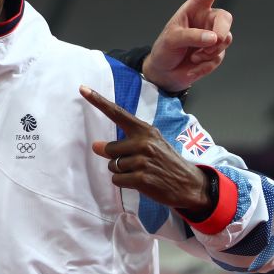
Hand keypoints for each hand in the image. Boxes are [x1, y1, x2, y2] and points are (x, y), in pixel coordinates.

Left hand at [79, 85, 209, 209]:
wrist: (190, 185)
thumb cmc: (167, 163)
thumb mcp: (151, 145)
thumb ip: (123, 143)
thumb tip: (95, 146)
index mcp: (145, 130)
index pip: (117, 113)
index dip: (99, 101)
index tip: (83, 89)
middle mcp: (144, 142)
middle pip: (109, 149)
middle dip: (115, 158)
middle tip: (135, 164)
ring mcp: (143, 161)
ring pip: (112, 166)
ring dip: (121, 172)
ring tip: (141, 172)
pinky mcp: (142, 178)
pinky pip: (117, 180)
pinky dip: (124, 183)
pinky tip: (140, 182)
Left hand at [142, 0, 241, 92]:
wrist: (165, 72)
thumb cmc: (165, 50)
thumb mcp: (172, 40)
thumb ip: (192, 36)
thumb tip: (214, 38)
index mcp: (194, 9)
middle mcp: (207, 20)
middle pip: (226, 19)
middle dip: (221, 32)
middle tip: (212, 42)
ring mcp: (213, 36)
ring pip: (225, 40)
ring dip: (209, 51)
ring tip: (192, 55)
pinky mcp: (216, 53)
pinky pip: (218, 57)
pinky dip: (205, 64)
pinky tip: (192, 64)